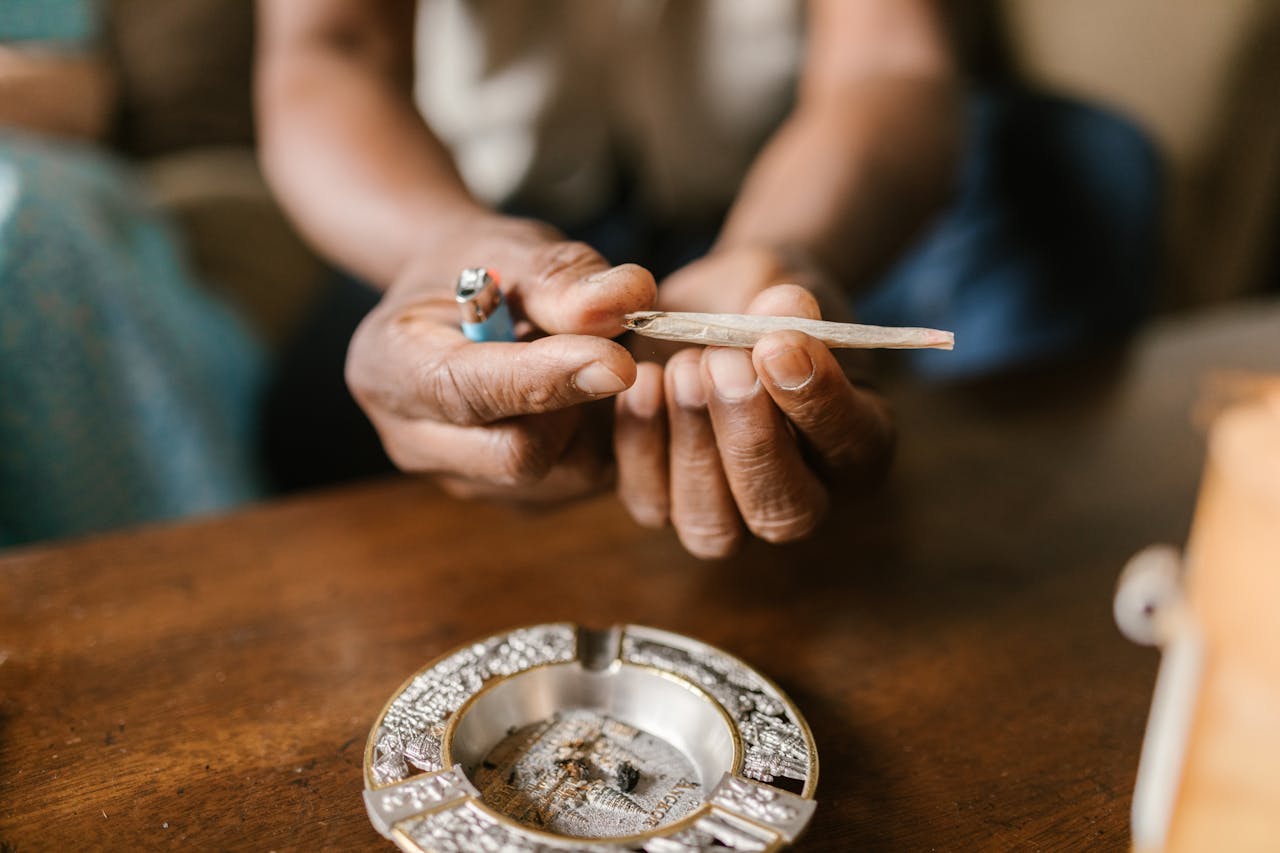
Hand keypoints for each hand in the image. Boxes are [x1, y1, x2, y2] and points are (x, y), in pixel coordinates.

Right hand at [346, 217, 655, 501]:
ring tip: (592, 360)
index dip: (546, 379)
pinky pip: (583, 483)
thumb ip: (562, 276)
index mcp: (386, 365)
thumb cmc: (485, 274)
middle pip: (514, 456)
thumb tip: (627, 298)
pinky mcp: (513, 502)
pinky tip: (590, 393)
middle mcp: (412, 440)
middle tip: (611, 347)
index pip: (465, 393)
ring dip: (599, 418)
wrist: (466, 307)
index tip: (618, 361)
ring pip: (563, 474)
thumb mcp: (513, 250)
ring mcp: (462, 481)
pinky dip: (606, 438)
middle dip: (577, 403)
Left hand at [614, 253, 893, 558]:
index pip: (853, 445)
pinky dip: (641, 446)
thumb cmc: (762, 301)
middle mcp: (803, 497)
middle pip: (785, 514)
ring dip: (693, 448)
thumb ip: (786, 305)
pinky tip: (643, 383)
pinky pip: (651, 504)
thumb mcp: (780, 286)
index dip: (817, 402)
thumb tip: (786, 307)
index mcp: (858, 444)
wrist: (711, 308)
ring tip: (681, 368)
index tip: (779, 345)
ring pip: (715, 528)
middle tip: (721, 363)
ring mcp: (733, 513)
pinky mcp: (669, 503)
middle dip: (749, 440)